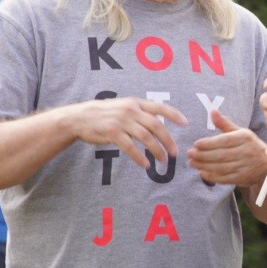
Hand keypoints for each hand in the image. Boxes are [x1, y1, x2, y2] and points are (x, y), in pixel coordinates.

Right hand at [68, 97, 186, 167]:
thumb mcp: (123, 106)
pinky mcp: (113, 133)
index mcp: (136, 103)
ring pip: (146, 138)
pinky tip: (146, 165)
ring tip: (163, 161)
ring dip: (157, 151)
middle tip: (175, 153)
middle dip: (168, 141)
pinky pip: (131, 147)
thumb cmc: (105, 113)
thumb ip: (140, 112)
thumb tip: (159, 122)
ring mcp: (122, 121)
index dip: (174, 115)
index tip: (186, 123)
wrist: (80, 117)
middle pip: (156, 126)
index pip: (160, 107)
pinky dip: (140, 157)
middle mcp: (131, 110)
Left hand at [187, 110, 266, 185]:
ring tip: (192, 162)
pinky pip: (224, 178)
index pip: (224, 141)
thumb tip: (212, 111)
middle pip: (221, 155)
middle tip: (189, 154)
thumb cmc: (250, 146)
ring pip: (221, 167)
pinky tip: (201, 172)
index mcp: (244, 138)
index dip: (209, 143)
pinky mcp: (242, 178)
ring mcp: (244, 167)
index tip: (196, 144)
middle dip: (203, 155)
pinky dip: (211, 176)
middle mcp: (246, 152)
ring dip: (204, 166)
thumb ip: (224, 124)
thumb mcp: (241, 132)